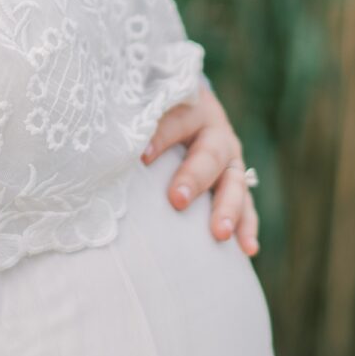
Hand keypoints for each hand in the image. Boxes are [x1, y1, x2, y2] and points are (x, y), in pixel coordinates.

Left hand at [140, 81, 259, 256]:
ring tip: (219, 233)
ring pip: (234, 183)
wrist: (190, 106)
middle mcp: (216, 133)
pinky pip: (247, 205)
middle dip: (193, 178)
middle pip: (209, 155)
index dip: (161, 137)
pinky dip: (247, 227)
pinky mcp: (238, 183)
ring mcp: (230, 159)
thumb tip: (106, 146)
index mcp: (192, 109)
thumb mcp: (149, 108)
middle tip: (177, 200)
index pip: (176, 122)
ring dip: (227, 209)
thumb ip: (136, 123)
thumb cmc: (158, 113)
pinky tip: (247, 249)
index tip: (144, 156)